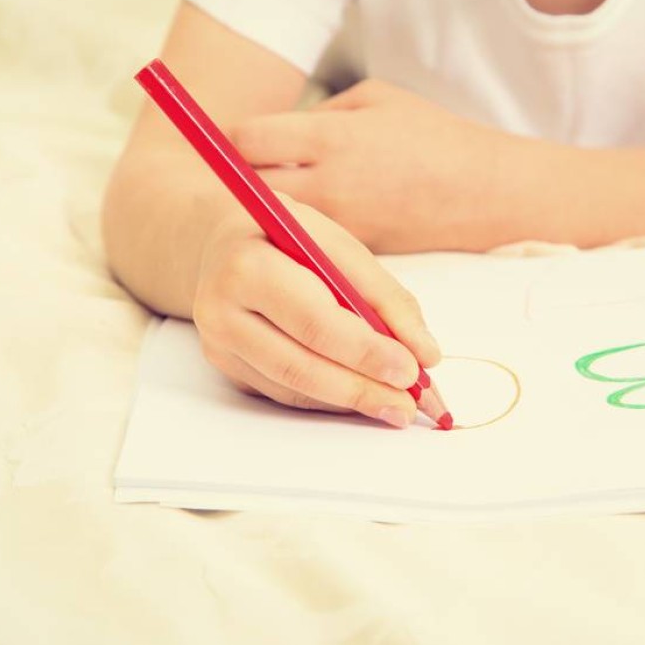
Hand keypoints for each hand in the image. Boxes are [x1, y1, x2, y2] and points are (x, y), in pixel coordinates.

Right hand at [192, 200, 441, 427]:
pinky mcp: (227, 368)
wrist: (225, 242)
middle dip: (363, 388)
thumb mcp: (338, 245)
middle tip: (410, 403)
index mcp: (249, 265)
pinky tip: (362, 397)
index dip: (366, 351)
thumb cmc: (289, 238)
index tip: (412, 369)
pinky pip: (285, 393)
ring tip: (396, 406)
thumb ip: (384, 296)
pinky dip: (330, 399)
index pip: (314, 321)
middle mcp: (221, 309)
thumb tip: (425, 353)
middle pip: (300, 365)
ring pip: (293, 388)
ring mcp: (219, 345)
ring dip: (351, 402)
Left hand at [232, 80, 502, 251]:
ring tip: (276, 197)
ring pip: (275, 222)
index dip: (232, 138)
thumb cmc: (433, 136)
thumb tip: (281, 132)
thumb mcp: (376, 99)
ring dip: (269, 211)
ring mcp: (340, 225)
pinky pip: (311, 242)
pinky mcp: (354, 252)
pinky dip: (304, 233)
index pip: (246, 140)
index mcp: (330, 139)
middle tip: (246, 173)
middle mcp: (328, 186)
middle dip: (241, 179)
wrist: (486, 194)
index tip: (235, 139)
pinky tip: (314, 223)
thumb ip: (321, 114)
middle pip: (247, 189)